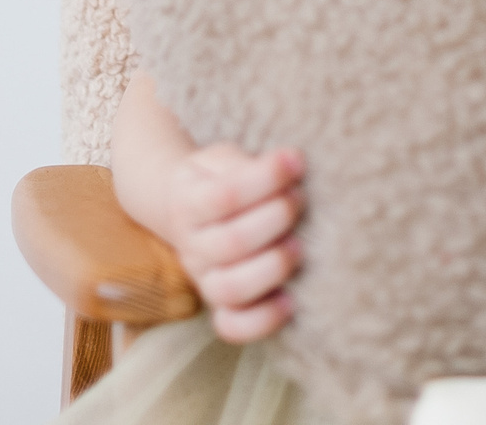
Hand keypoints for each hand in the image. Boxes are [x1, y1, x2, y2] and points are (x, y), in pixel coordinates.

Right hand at [158, 143, 304, 341]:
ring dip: (272, 268)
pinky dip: (262, 320)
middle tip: (299, 200)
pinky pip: (233, 327)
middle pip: (230, 243)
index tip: (295, 161)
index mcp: (188, 202)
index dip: (265, 178)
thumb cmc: (218, 179)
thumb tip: (293, 163)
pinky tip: (291, 301)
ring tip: (299, 247)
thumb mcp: (221, 159)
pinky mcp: (222, 306)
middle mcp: (191, 246)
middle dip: (275, 219)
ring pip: (230, 289)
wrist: (186, 209)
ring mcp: (205, 280)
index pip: (223, 196)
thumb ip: (247, 163)